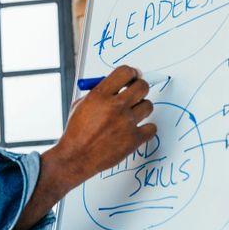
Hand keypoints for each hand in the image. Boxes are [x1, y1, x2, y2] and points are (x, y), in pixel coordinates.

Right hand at [50, 65, 156, 186]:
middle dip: (140, 88)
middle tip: (136, 93)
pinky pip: (152, 127)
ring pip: (148, 106)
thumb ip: (99, 93)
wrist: (76, 157)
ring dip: (141, 109)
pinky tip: (135, 130)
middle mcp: (115, 106)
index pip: (125, 72)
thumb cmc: (76, 133)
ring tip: (130, 116)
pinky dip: (146, 129)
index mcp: (100, 95)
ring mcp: (126, 123)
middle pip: (142, 86)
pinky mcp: (134, 139)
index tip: (133, 76)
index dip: (131, 73)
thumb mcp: (81, 105)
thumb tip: (118, 85)